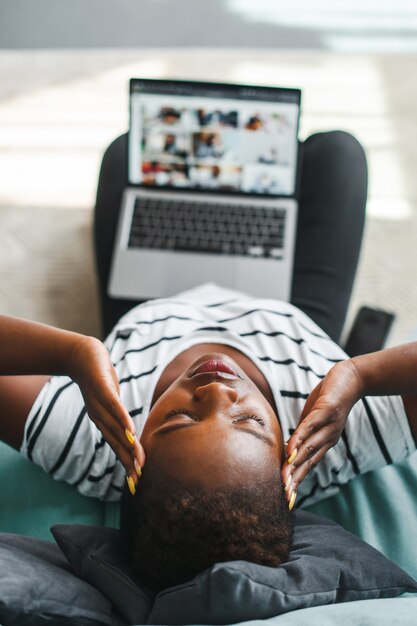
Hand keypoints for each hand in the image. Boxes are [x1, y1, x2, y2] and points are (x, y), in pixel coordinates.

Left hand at [68, 335, 144, 491]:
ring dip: (129, 446)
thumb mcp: (112, 399)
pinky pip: (114, 406)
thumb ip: (120, 415)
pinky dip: (123, 420)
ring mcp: (100, 403)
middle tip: (139, 481)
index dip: (127, 463)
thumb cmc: (100, 378)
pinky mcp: (102, 388)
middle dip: (129, 462)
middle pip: (117, 443)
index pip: (117, 445)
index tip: (136, 482)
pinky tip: (131, 432)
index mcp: (103, 421)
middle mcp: (100, 416)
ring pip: (117, 428)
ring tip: (139, 462)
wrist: (81, 355)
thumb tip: (130, 430)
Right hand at [281, 360, 363, 505]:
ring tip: (285, 479)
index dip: (298, 481)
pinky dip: (299, 439)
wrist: (351, 377)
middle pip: (309, 461)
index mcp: (325, 442)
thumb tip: (285, 449)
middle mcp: (329, 438)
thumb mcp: (311, 418)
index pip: (309, 465)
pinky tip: (289, 450)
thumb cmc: (327, 398)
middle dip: (296, 479)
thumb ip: (301, 434)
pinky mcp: (327, 410)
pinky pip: (310, 426)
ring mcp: (329, 425)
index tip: (287, 499)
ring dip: (296, 465)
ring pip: (310, 448)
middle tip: (284, 496)